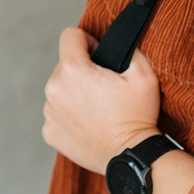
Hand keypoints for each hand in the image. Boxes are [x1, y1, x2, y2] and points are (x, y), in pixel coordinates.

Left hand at [42, 27, 160, 173]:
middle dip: (81, 69)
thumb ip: (128, 47)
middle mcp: (54, 89)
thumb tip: (116, 42)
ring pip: (59, 88)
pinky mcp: (49, 132)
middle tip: (103, 87)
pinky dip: (69, 114)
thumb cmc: (138, 115)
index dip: (88, 41)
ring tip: (97, 107)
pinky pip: (57, 112)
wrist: (131, 158)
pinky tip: (89, 123)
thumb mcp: (144, 73)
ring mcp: (49, 113)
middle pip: (64, 64)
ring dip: (74, 92)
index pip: (69, 35)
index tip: (99, 56)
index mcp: (72, 70)